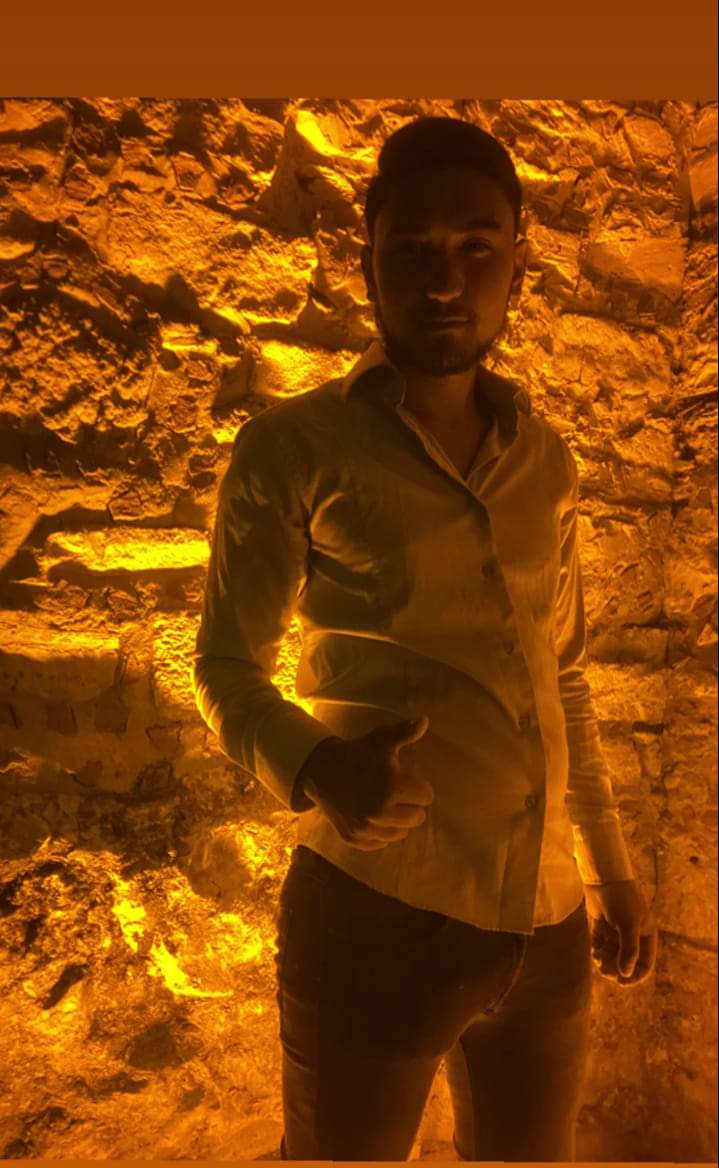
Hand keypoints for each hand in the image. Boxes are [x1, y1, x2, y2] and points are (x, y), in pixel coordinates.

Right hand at [298, 715, 433, 850]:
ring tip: (386, 805)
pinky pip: (380, 843)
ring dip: (398, 820)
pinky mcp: (355, 839)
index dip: (419, 787)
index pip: (426, 796)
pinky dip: (380, 833)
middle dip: (411, 805)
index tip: (406, 780)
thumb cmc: (356, 754)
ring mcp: (366, 828)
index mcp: (392, 787)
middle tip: (397, 793)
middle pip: (417, 817)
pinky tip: (373, 817)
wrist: (320, 771)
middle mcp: (380, 812)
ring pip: (400, 833)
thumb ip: (405, 732)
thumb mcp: (380, 740)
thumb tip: (425, 720)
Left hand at [584, 879, 656, 985]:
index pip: (644, 964)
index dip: (635, 976)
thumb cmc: (621, 899)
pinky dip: (598, 953)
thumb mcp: (629, 925)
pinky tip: (594, 952)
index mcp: (645, 935)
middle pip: (626, 963)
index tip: (621, 982)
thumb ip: (629, 950)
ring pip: (612, 957)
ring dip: (605, 962)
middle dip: (616, 969)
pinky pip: (600, 948)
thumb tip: (625, 975)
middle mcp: (632, 936)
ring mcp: (616, 933)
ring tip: (597, 959)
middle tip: (604, 970)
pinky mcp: (601, 928)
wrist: (603, 878)